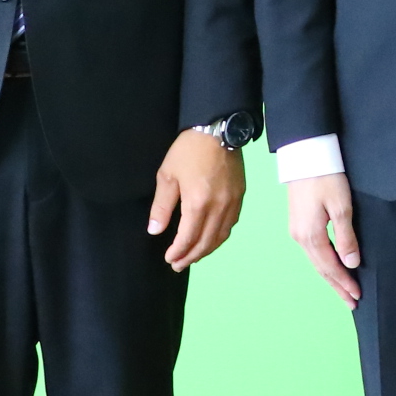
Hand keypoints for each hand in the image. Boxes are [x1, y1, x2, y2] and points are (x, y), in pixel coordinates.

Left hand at [149, 129, 245, 271]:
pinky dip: (220, 236)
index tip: (169, 259)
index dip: (178, 252)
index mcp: (198, 203)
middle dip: (191, 256)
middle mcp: (219, 208)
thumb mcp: (167, 176)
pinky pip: (231, 224)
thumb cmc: (188, 151)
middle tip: (179, 265)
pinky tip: (211, 238)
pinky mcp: (240, 197)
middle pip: (206, 242)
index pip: (189, 238)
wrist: (218, 130)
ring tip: (194, 256)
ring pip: (221, 236)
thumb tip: (155, 230)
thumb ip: (162, 206)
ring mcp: (233, 203)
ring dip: (207, 250)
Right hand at [287, 173, 360, 307]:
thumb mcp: (341, 207)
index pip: (330, 267)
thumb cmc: (326, 177)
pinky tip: (330, 268)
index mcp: (311, 235)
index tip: (358, 296)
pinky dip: (323, 264)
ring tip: (343, 291)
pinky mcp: (298, 223)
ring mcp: (296, 231)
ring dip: (330, 277)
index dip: (344, 283)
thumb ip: (346, 237)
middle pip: (321, 269)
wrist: (305, 155)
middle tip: (352, 302)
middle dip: (337, 286)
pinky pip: (312, 252)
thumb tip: (351, 264)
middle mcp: (300, 237)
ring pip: (316, 262)